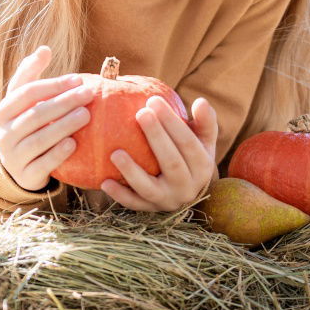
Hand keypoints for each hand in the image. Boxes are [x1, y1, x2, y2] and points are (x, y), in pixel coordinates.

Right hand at [0, 45, 95, 191]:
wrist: (16, 165)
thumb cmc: (24, 123)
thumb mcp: (22, 100)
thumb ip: (30, 74)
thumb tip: (45, 49)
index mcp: (2, 112)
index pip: (27, 93)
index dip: (53, 85)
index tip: (78, 79)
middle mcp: (3, 134)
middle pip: (36, 115)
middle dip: (63, 103)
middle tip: (88, 94)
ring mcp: (12, 157)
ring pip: (39, 139)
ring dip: (64, 126)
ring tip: (86, 115)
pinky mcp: (25, 176)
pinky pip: (42, 164)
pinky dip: (58, 153)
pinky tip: (74, 143)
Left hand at [101, 95, 217, 211]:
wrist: (186, 187)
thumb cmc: (190, 153)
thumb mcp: (202, 139)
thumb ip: (204, 121)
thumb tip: (201, 102)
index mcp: (203, 167)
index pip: (188, 143)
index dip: (172, 122)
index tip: (154, 100)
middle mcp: (187, 188)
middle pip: (172, 163)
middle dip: (157, 137)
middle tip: (140, 113)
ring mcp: (168, 200)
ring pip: (149, 188)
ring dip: (132, 171)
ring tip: (115, 153)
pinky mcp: (150, 209)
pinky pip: (134, 204)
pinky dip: (120, 195)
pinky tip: (104, 182)